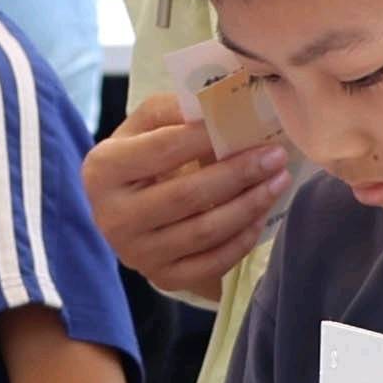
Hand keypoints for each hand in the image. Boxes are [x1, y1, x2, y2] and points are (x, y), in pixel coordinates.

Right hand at [87, 94, 292, 304]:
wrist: (127, 211)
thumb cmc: (141, 159)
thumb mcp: (144, 127)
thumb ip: (174, 110)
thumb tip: (218, 104)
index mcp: (103, 170)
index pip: (163, 149)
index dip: (207, 137)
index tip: (247, 124)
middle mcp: (113, 217)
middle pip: (187, 195)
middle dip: (239, 173)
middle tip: (275, 155)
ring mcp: (137, 254)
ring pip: (205, 231)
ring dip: (250, 205)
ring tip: (278, 180)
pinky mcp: (163, 277)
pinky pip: (212, 263)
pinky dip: (243, 238)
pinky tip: (262, 214)